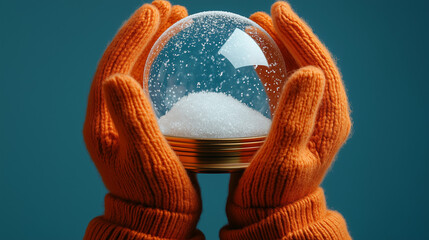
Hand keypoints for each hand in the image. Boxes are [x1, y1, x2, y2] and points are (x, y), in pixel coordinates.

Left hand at [83, 1, 202, 238]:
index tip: (155, 10)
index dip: (133, 36)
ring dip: (151, 44)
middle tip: (169, 9)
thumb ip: (133, 119)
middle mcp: (110, 116)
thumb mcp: (148, 159)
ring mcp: (124, 120)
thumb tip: (117, 77)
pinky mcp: (140, 124)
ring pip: (135, 70)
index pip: (113, 66)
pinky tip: (176, 57)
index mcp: (105, 122)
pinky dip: (159, 64)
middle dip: (143, 32)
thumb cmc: (159, 196)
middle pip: (122, 62)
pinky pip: (146, 84)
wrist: (159, 221)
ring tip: (174, 22)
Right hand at [221, 2, 351, 238]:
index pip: (319, 65)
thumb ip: (296, 116)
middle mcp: (324, 115)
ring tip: (258, 28)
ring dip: (281, 47)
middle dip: (290, 35)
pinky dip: (273, 68)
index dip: (300, 35)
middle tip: (265, 14)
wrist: (267, 214)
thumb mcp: (283, 157)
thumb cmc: (271, 192)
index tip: (277, 11)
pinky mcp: (292, 122)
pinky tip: (257, 59)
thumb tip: (309, 69)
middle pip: (311, 62)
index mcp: (328, 120)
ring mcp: (309, 118)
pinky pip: (285, 86)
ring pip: (298, 71)